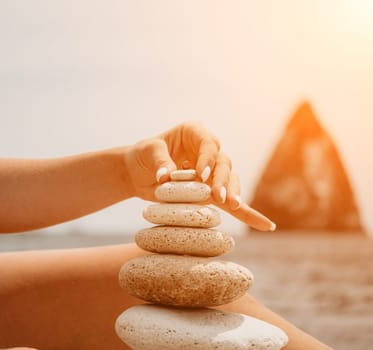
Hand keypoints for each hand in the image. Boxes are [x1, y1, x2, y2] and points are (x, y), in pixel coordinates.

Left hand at [124, 121, 275, 230]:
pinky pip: (231, 201)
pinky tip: (265, 225)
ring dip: (233, 193)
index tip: (201, 175)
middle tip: (218, 196)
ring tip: (232, 205)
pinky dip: (247, 212)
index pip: (207, 144)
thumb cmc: (143, 156)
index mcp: (194, 133)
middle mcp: (208, 150)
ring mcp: (213, 171)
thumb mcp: (148, 152)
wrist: (138, 171)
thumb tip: (166, 178)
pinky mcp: (211, 190)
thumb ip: (160, 162)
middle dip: (222, 180)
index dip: (207, 159)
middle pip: (223, 163)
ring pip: (230, 180)